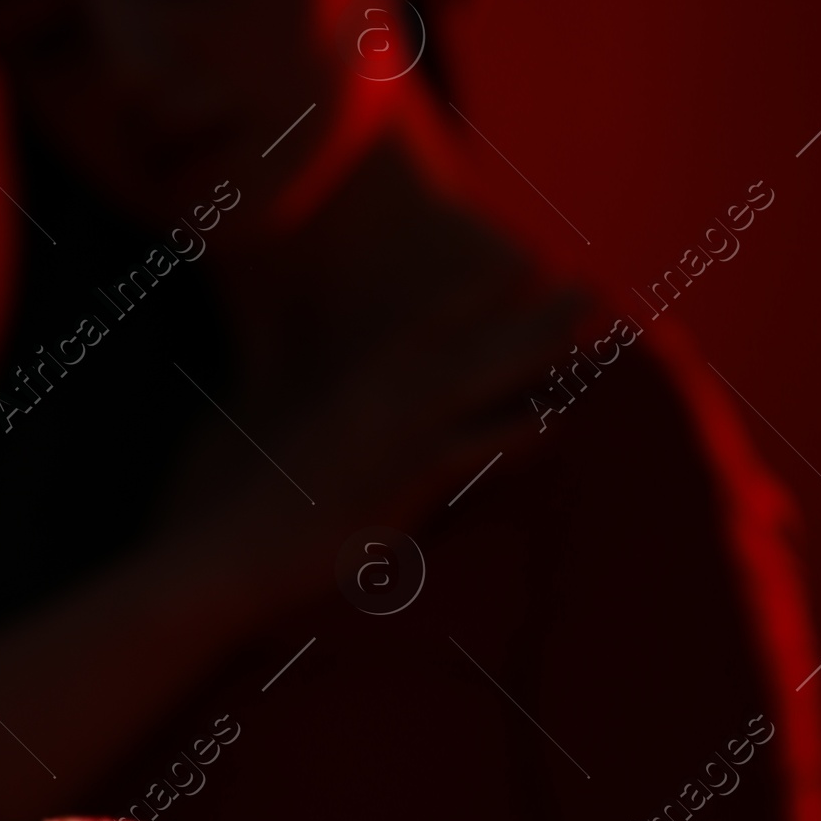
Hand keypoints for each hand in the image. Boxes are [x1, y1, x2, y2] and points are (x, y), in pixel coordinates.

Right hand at [160, 268, 586, 613]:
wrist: (228, 557)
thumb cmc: (259, 521)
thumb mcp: (307, 459)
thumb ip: (346, 437)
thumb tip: (363, 435)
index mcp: (359, 395)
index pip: (429, 330)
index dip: (480, 295)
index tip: (527, 263)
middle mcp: (379, 404)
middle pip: (471, 348)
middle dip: (532, 317)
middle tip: (590, 286)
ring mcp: (389, 440)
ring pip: (478, 385)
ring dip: (537, 356)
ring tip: (592, 336)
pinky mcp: (395, 485)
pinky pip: (464, 453)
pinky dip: (508, 438)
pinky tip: (553, 424)